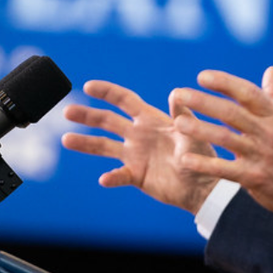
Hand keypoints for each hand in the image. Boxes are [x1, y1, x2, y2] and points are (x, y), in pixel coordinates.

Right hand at [62, 80, 219, 213]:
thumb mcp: (193, 132)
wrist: (205, 186)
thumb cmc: (203, 155)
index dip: (107, 92)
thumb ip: (182, 114)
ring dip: (86, 143)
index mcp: (150, 119)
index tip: (89, 85)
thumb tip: (176, 92)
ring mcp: (135, 155)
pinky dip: (112, 177)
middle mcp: (138, 134)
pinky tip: (104, 179)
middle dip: (87, 115)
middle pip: (107, 121)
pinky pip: (119, 175)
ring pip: (104, 146)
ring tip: (66, 139)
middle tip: (67, 111)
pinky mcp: (137, 175)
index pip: (124, 100)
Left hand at [170, 67, 272, 229]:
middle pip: (231, 113)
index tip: (202, 76)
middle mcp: (270, 133)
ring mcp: (262, 155)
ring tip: (178, 123)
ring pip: (226, 139)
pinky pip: (225, 169)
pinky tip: (185, 159)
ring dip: (200, 130)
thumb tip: (270, 69)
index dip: (225, 83)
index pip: (248, 93)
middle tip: (178, 94)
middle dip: (203, 102)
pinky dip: (205, 164)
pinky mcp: (255, 178)